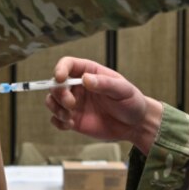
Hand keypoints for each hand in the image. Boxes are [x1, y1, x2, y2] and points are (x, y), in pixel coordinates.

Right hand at [46, 57, 162, 154]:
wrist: (135, 124)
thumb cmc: (131, 101)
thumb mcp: (123, 89)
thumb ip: (105, 83)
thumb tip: (86, 78)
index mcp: (89, 72)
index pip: (67, 64)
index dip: (60, 69)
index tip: (61, 78)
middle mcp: (78, 86)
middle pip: (56, 84)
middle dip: (59, 94)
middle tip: (71, 104)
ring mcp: (75, 103)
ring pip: (53, 101)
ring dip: (55, 108)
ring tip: (68, 117)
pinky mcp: (74, 119)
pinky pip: (57, 119)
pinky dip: (58, 122)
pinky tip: (70, 125)